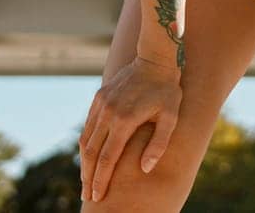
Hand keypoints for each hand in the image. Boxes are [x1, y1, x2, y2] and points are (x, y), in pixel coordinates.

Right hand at [80, 55, 182, 202]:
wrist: (155, 59)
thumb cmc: (167, 90)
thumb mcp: (170, 117)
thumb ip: (158, 143)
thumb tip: (145, 168)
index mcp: (125, 120)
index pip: (108, 158)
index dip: (101, 179)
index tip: (97, 196)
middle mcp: (108, 112)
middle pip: (92, 153)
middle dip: (88, 177)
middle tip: (88, 196)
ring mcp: (101, 104)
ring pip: (86, 140)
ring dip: (84, 162)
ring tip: (86, 180)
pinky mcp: (98, 97)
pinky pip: (88, 125)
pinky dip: (86, 144)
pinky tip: (89, 156)